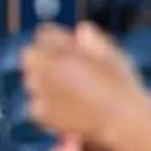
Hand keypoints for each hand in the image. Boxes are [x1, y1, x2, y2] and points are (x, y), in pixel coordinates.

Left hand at [20, 22, 146, 138]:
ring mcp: (41, 91)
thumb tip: (81, 30)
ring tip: (65, 91)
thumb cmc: (121, 88)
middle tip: (59, 69)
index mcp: (63, 49)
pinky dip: (44, 107)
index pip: (44, 33)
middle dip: (41, 59)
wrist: (121, 121)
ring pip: (30, 80)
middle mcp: (48, 67)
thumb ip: (93, 40)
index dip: (55, 40)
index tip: (63, 48)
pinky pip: (33, 105)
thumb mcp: (112, 55)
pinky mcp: (41, 114)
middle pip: (29, 54)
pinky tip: (63, 109)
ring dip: (41, 82)